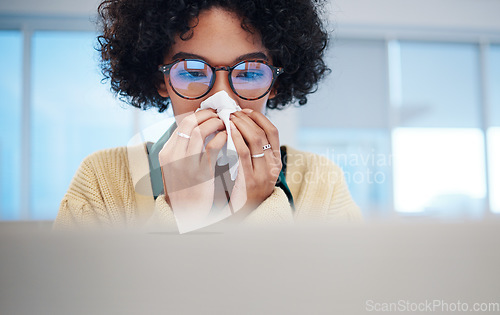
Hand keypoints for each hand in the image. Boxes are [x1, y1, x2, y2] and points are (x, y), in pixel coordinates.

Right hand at [158, 109, 226, 228]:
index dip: (198, 115)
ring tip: (224, 123)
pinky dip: (221, 137)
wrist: (186, 213)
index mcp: (166, 153)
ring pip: (200, 131)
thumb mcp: (175, 168)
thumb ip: (182, 149)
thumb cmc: (185, 189)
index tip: (210, 113)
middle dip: (207, 115)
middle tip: (220, 114)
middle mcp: (173, 156)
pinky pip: (212, 147)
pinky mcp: (201, 172)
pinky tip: (226, 137)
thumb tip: (196, 129)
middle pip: (190, 123)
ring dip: (215, 123)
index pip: (181, 124)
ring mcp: (186, 164)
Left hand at [227, 109, 281, 216]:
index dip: (259, 118)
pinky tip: (229, 131)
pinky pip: (244, 153)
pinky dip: (237, 138)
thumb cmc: (247, 190)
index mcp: (276, 162)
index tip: (246, 111)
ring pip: (256, 139)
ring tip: (229, 118)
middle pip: (264, 133)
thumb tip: (242, 128)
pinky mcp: (250, 179)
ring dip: (241, 125)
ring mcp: (263, 173)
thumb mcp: (258, 171)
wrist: (246, 215)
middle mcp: (273, 166)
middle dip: (247, 119)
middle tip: (233, 112)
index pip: (273, 132)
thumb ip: (254, 153)